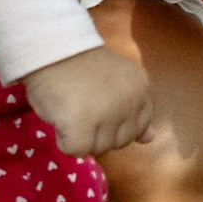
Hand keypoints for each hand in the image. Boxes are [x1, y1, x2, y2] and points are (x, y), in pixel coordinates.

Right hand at [22, 45, 156, 157]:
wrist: (52, 51)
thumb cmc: (82, 67)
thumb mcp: (118, 85)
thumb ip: (135, 112)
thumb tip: (150, 139)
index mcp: (141, 89)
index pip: (138, 127)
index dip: (117, 123)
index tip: (101, 105)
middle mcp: (129, 102)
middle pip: (119, 142)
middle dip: (100, 132)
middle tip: (84, 105)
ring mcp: (107, 115)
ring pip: (98, 149)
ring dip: (82, 136)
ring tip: (72, 109)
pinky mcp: (81, 126)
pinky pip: (76, 151)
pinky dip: (64, 141)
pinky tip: (62, 119)